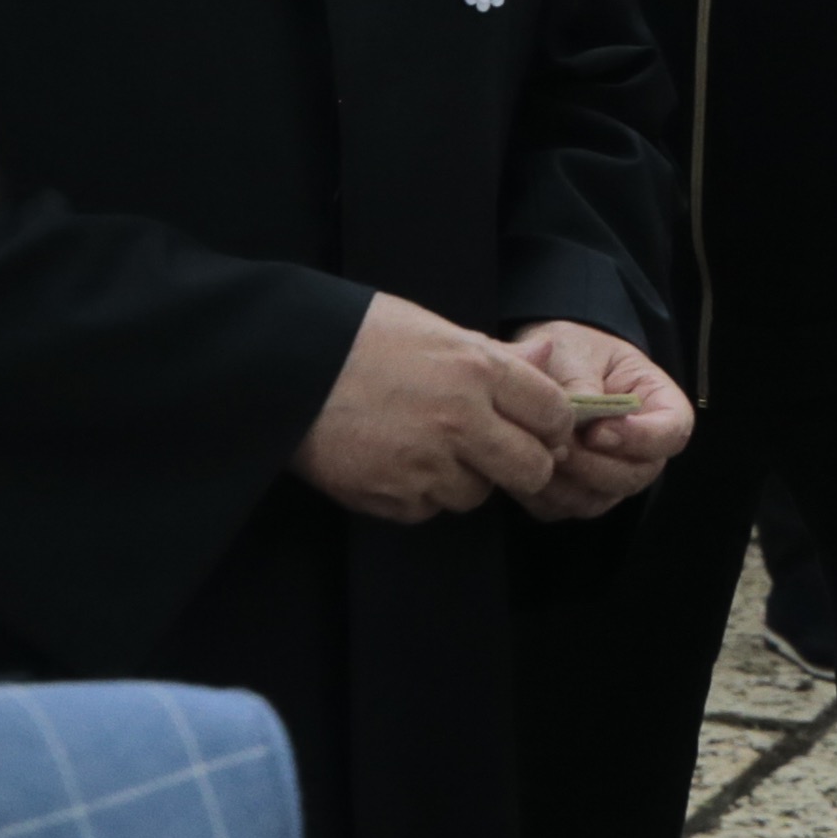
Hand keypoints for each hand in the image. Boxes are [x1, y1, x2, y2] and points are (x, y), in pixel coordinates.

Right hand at [297, 292, 569, 522]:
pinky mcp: (392, 496)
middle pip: (531, 468)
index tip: (541, 427)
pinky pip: (429, 508)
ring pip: (478, 494)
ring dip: (465, 478)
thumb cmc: (359, 336)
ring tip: (427, 445)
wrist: (283, 365)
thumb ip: (494, 355)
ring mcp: (426, 464)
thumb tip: (545, 360)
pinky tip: (394, 459)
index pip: (553, 413)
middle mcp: (460, 421)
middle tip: (500, 451)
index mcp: (477, 370)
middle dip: (523, 464)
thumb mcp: (432, 329)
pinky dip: (420, 493)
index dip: (553, 424)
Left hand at [509, 318, 693, 520]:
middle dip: (594, 465)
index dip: (641, 438)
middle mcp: (643, 449)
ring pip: (600, 498)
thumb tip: (577, 416)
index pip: (673, 431)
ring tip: (537, 451)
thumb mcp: (578, 350)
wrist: (543, 364)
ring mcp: (612, 476)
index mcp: (659, 404)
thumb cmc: (572, 351)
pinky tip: (522, 464)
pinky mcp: (577, 493)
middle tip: (559, 446)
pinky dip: (543, 493)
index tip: (599, 431)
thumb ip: (582, 381)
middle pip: (637, 475)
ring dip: (565, 482)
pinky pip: (565, 507)